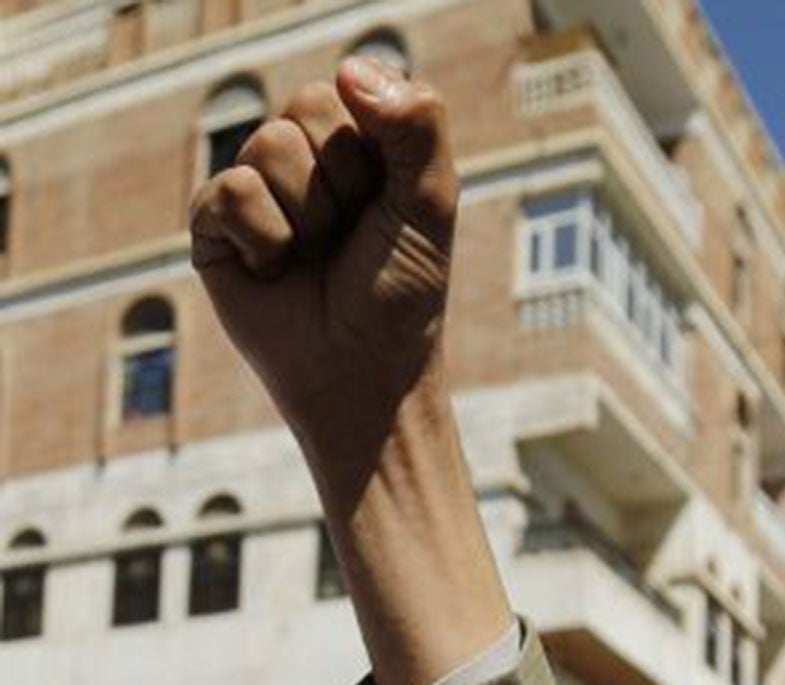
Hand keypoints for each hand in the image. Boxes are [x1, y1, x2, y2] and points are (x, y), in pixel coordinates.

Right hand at [189, 59, 457, 473]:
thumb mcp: (430, 207)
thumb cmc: (401, 296)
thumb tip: (351, 69)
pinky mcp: (214, 223)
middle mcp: (306, 160)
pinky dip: (265, 239)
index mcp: (361, 147)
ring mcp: (257, 188)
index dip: (373, 147)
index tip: (389, 203)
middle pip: (305, 108)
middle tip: (351, 237)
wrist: (360, 374)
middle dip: (341, 182)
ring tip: (315, 258)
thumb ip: (417, 129)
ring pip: (267, 145)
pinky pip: (229, 191)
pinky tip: (275, 271)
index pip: (351, 90)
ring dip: (308, 216)